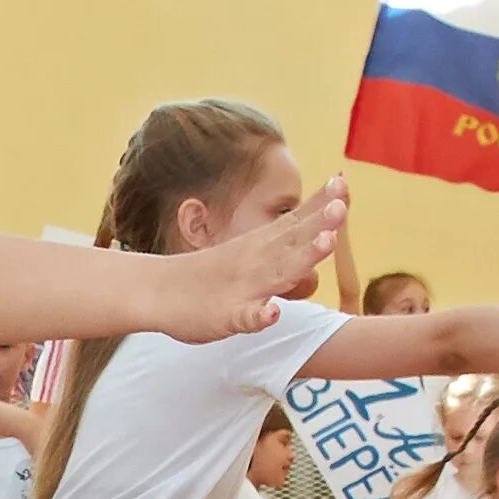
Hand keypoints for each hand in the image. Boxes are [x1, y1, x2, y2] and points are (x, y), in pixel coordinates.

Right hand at [168, 176, 345, 339]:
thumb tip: (317, 233)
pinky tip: (272, 311)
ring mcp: (242, 288)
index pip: (296, 222)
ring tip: (326, 242)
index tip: (343, 181)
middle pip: (293, 240)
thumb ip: (282, 248)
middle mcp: (255, 261)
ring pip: (277, 272)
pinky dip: (259, 315)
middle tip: (343, 204)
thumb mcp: (249, 256)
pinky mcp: (226, 316)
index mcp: (262, 247)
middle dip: (320, 223)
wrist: (156, 291)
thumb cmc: (207, 278)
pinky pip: (245, 317)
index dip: (321, 204)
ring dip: (302, 257)